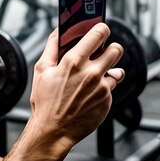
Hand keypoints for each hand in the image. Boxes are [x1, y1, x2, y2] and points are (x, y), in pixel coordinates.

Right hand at [28, 23, 124, 148]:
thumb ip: (52, 46)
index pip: (98, 33)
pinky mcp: (107, 101)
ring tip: (99, 74)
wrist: (53, 131)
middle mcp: (91, 73)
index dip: (101, 29)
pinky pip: (112, 88)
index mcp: (74, 61)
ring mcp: (101, 88)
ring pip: (118, 70)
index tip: (100, 29)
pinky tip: (91, 93)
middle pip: (116, 49)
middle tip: (103, 53)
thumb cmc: (45, 101)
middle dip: (111, 49)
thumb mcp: (42, 70)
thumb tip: (59, 30)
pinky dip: (104, 88)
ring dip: (110, 69)